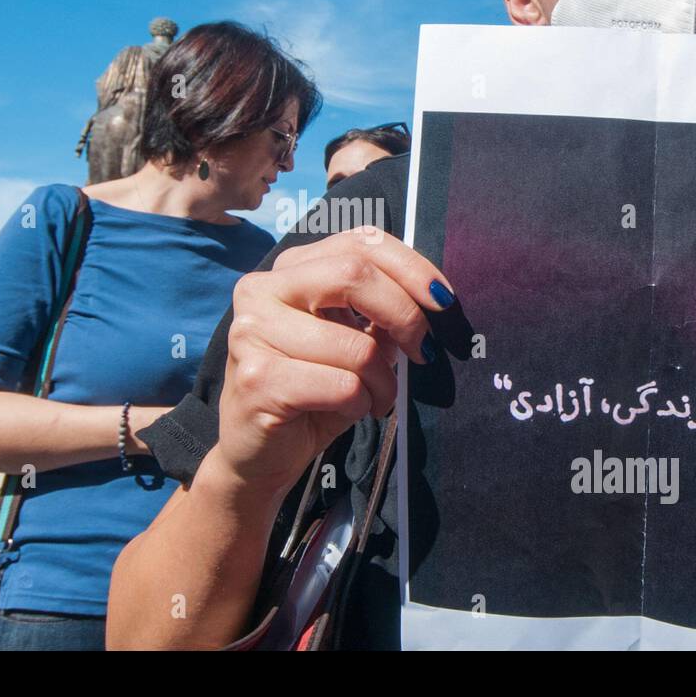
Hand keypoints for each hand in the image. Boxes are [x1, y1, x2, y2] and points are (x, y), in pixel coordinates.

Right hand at [216, 227, 453, 494]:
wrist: (257, 455)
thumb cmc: (311, 392)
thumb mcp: (350, 341)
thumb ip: (378, 313)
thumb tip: (432, 300)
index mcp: (287, 271)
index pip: (358, 241)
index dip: (410, 266)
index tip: (443, 301)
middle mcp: (260, 290)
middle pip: (354, 274)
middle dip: (406, 315)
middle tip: (425, 352)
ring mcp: (252, 333)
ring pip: (356, 346)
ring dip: (384, 381)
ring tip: (377, 398)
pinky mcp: (257, 379)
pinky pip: (343, 386)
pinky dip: (363, 404)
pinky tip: (350, 411)